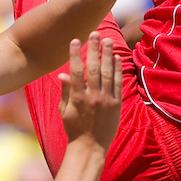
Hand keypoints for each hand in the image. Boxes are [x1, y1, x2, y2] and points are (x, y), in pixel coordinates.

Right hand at [58, 32, 121, 149]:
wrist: (90, 147)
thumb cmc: (74, 128)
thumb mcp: (64, 110)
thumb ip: (65, 91)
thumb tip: (62, 73)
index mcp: (76, 97)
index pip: (76, 71)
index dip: (75, 54)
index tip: (75, 40)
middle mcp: (92, 97)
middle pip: (93, 68)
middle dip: (94, 49)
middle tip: (95, 33)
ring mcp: (105, 100)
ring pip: (107, 73)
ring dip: (107, 55)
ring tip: (107, 40)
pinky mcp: (116, 105)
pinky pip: (118, 84)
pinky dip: (118, 70)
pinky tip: (117, 58)